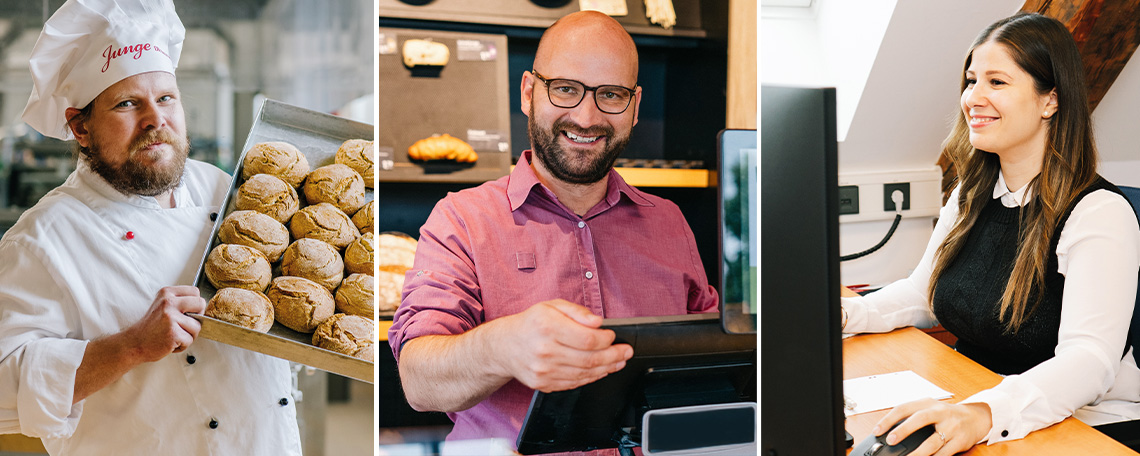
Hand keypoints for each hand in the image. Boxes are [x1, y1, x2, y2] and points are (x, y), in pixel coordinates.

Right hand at [124, 286, 206, 362]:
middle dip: (197, 318)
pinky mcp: (173, 333)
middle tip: (183, 325)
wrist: (134, 343)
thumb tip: (203, 305)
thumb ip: (180, 302)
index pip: (195, 292)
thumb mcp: (163, 305)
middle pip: (201, 304)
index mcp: (167, 293)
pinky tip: (170, 342)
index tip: (186, 313)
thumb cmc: (151, 327)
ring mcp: (170, 317)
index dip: (195, 305)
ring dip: (189, 335)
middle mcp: (168, 302)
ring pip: (197, 326)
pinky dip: (182, 345)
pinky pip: (190, 340)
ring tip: (174, 335)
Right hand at [484, 299, 632, 392]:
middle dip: (614, 356)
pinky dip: (591, 378)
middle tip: (626, 352)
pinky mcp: (544, 384)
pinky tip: (601, 370)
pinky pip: (575, 383)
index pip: (587, 339)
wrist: (504, 347)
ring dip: (607, 368)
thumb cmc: (530, 324)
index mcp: (547, 327)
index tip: (613, 337)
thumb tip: (598, 322)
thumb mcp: (552, 306)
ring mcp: (544, 371)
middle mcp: (545, 350)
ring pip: (585, 374)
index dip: (607, 340)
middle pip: (590, 359)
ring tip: (618, 361)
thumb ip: (577, 312)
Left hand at [873, 398, 992, 455]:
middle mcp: (939, 413)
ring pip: (933, 441)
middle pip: (920, 419)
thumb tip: (889, 431)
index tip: (877, 430)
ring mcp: (951, 427)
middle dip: (904, 430)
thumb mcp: (929, 409)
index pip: (904, 408)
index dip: (888, 419)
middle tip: (891, 440)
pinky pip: (944, 453)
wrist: (976, 417)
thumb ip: (912, 417)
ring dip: (918, 452)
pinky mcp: (960, 441)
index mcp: (927, 403)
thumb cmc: (946, 414)